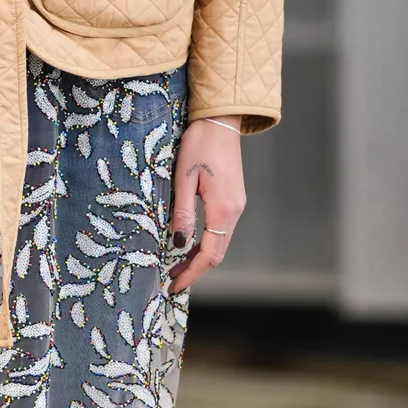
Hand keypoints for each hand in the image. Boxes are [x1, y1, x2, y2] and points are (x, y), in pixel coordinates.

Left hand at [166, 118, 245, 293]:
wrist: (220, 120)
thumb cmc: (199, 144)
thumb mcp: (184, 178)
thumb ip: (182, 213)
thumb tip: (179, 245)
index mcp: (223, 209)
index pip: (209, 254)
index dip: (192, 273)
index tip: (173, 286)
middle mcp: (235, 211)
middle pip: (217, 253)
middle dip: (194, 269)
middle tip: (170, 280)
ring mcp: (237, 205)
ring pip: (220, 242)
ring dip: (199, 257)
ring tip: (176, 266)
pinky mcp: (233, 198)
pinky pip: (221, 229)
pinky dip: (206, 242)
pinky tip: (190, 244)